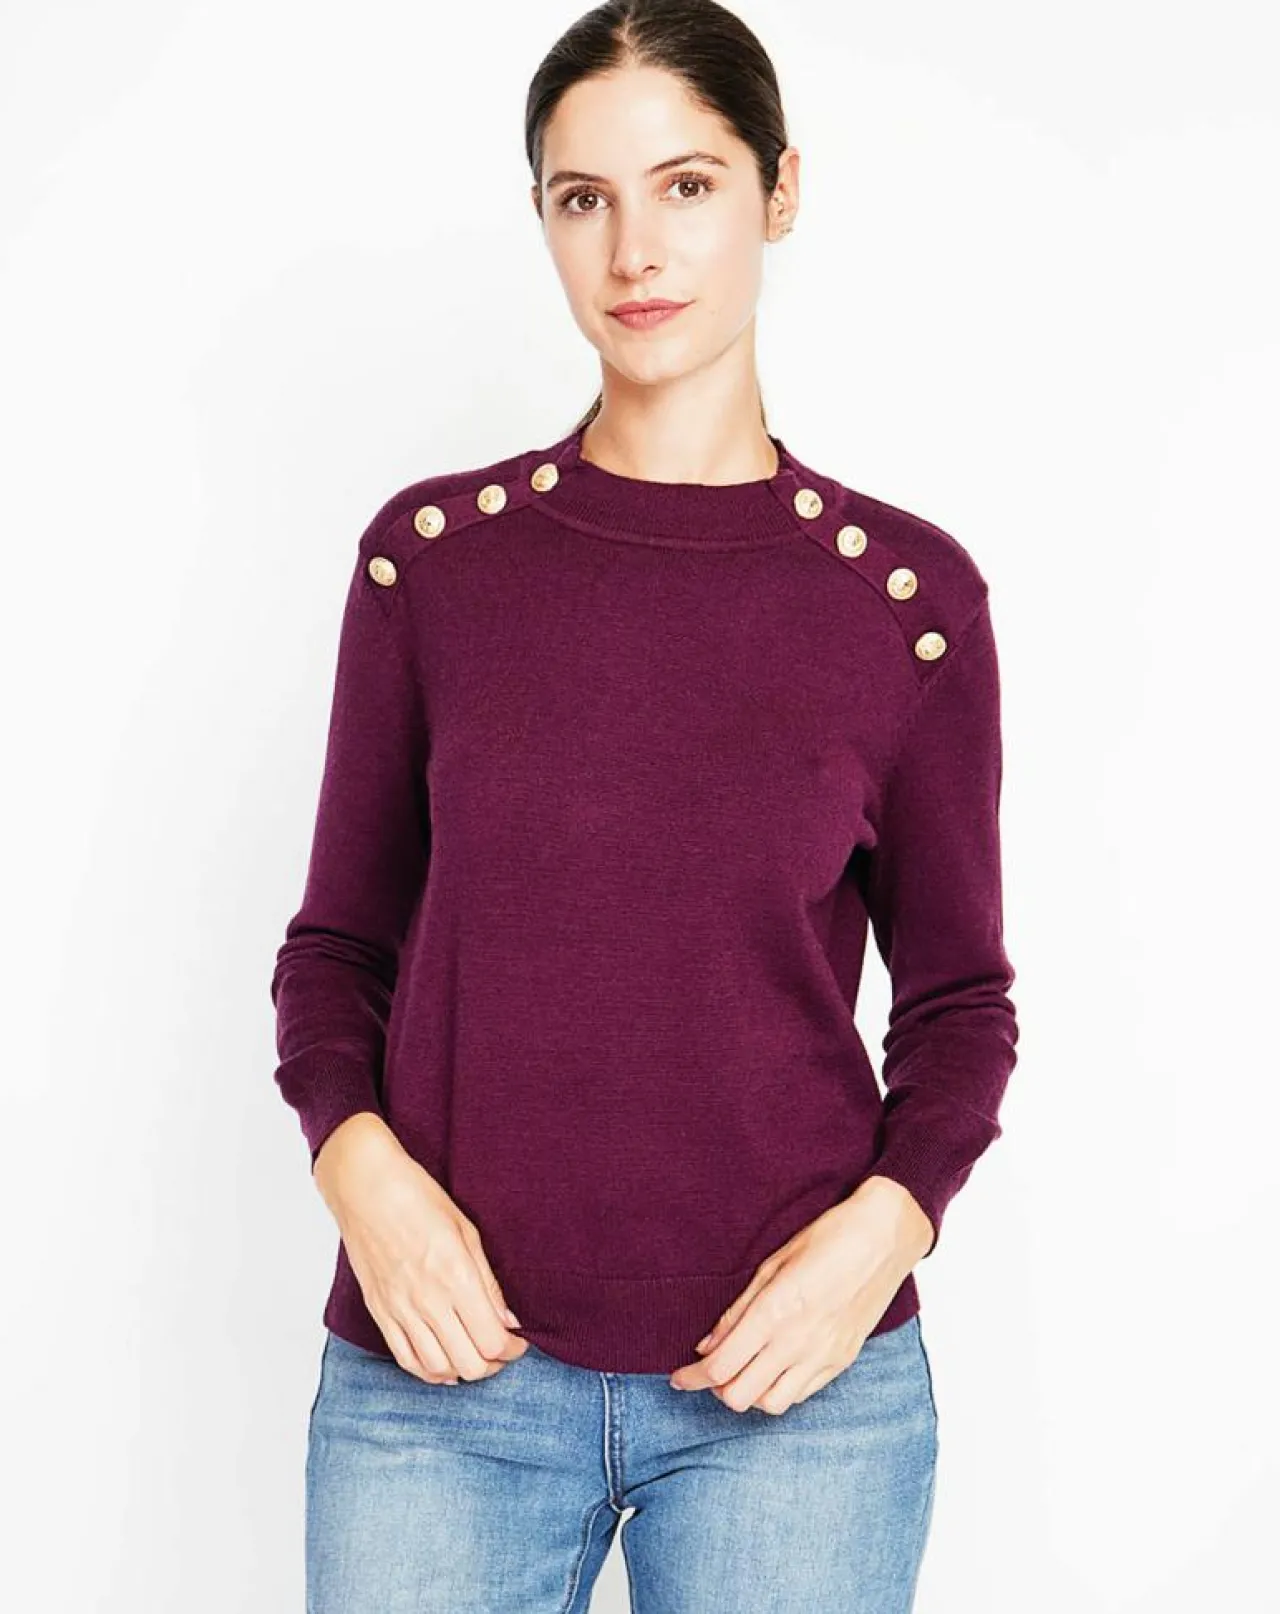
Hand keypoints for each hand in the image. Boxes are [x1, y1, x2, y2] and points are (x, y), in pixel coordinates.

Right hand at [313, 1114, 527, 1384]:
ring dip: (463, 1370)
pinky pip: (405, 1360)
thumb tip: (508, 1321)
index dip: (512, 1349)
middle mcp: (427, 1299)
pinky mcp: (379, 1312)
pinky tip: (444, 1363)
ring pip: (438, 1369)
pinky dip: (429, 1371)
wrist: (365, 1187)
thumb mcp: (467, 1230)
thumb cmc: (419, 1198)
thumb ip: (488, 1282)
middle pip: (469, 1363)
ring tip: (474, 1354)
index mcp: (455, 1275)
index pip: (492, 1339)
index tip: (518, 1341)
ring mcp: (400, 1309)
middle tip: (500, 1349)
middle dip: (493, 1364)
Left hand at [667, 1177, 933, 1414]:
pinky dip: (779, 1390)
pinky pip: (801, 1395)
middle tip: (709, 1370)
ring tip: (742, 1369)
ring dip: (749, 1392)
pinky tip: (773, 1368)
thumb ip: (738, 1311)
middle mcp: (798, 1342)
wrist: (885, 1237)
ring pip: (771, 1404)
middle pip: (740, 1396)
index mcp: (775, 1313)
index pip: (721, 1366)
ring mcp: (823, 1356)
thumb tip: (706, 1346)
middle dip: (716, 1388)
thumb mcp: (773, 1263)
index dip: (692, 1377)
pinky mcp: (842, 1361)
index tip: (679, 1377)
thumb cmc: (826, 1238)